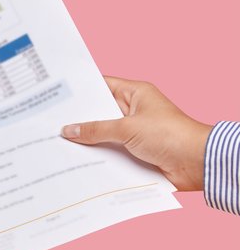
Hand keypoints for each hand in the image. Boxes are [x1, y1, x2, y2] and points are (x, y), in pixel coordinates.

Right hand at [62, 77, 210, 190]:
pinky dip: (98, 157)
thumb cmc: (170, 135)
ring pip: (104, 135)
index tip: (56, 96)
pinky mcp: (136, 153)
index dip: (80, 91)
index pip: (101, 85)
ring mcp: (135, 133)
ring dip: (87, 141)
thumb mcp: (127, 128)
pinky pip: (111, 153)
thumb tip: (69, 130)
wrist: (198, 164)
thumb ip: (96, 129)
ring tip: (58, 144)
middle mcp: (134, 111)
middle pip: (99, 112)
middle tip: (50, 122)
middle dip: (78, 119)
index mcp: (135, 94)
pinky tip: (78, 161)